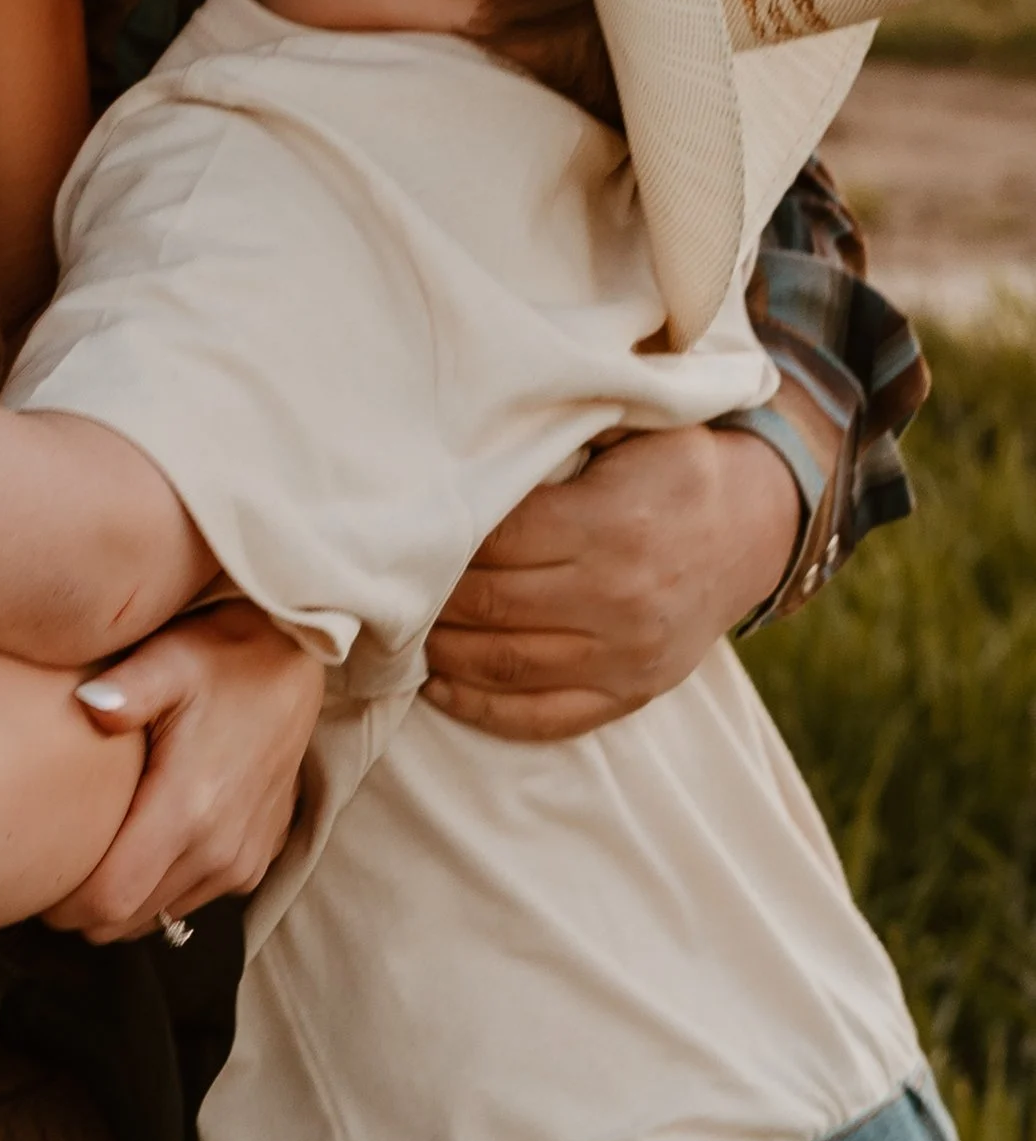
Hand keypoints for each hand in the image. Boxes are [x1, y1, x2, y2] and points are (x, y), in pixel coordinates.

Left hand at [45, 600, 324, 938]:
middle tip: (50, 874)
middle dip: (83, 910)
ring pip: (160, 915)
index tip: (33, 882)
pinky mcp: (256, 860)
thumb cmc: (219, 659)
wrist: (290, 665)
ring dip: (122, 902)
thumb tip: (88, 703)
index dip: (64, 906)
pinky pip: (192, 898)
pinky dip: (159, 889)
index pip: (110, 899)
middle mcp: (218, 851)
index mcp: (187, 810)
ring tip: (90, 861)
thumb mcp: (170, 660)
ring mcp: (241, 862)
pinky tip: (139, 850)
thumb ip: (127, 689)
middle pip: (128, 918)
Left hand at [424, 424, 800, 741]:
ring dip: (441, 652)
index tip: (402, 529)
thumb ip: (557, 430)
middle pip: (489, 605)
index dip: (439, 539)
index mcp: (610, 524)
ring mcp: (627, 653)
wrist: (758, 527)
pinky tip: (441, 687)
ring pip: (506, 665)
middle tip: (384, 583)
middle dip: (427, 598)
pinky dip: (485, 709)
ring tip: (398, 631)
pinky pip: (546, 717)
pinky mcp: (633, 692)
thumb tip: (469, 423)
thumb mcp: (632, 426)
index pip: (494, 541)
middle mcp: (618, 596)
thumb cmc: (675, 468)